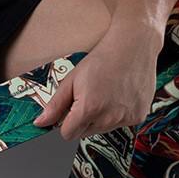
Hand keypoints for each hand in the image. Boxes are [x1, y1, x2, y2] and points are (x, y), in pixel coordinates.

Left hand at [33, 26, 158, 140]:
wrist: (134, 43)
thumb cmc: (103, 58)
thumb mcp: (72, 79)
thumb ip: (55, 105)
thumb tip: (40, 123)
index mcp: (89, 109)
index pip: (68, 134)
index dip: (66, 123)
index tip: (71, 109)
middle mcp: (108, 118)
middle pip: (85, 133)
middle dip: (83, 120)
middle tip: (91, 96)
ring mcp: (125, 119)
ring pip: (102, 129)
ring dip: (101, 118)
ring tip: (107, 94)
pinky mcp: (138, 116)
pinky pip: (121, 124)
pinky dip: (118, 114)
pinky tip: (120, 96)